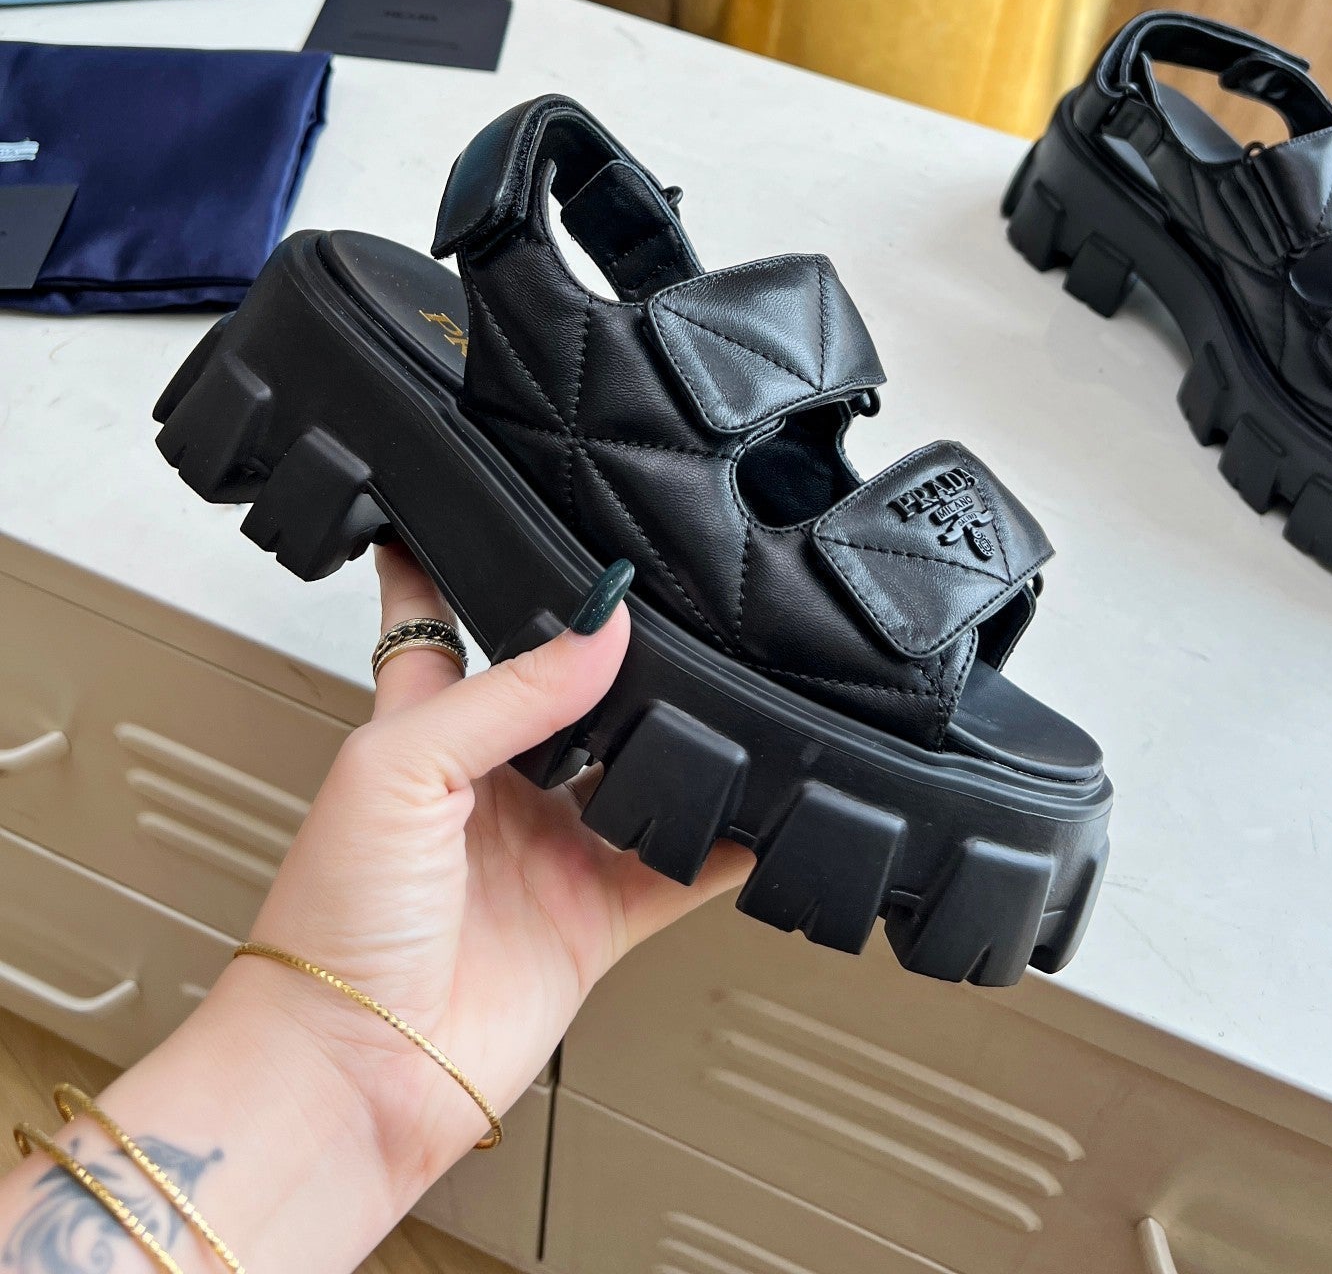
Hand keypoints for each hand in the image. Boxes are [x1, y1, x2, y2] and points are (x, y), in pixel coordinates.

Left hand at [228, 543, 749, 1197]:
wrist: (353, 1066)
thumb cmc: (329, 921)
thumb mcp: (400, 765)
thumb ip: (508, 692)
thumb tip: (604, 629)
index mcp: (422, 728)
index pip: (439, 620)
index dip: (461, 561)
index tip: (498, 502)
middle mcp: (489, 784)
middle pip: (564, 695)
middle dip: (613, 654)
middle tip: (671, 601)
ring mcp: (546, 852)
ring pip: (634, 772)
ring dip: (680, 739)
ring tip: (731, 683)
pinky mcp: (594, 920)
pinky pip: (682, 870)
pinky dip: (729, 842)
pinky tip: (765, 806)